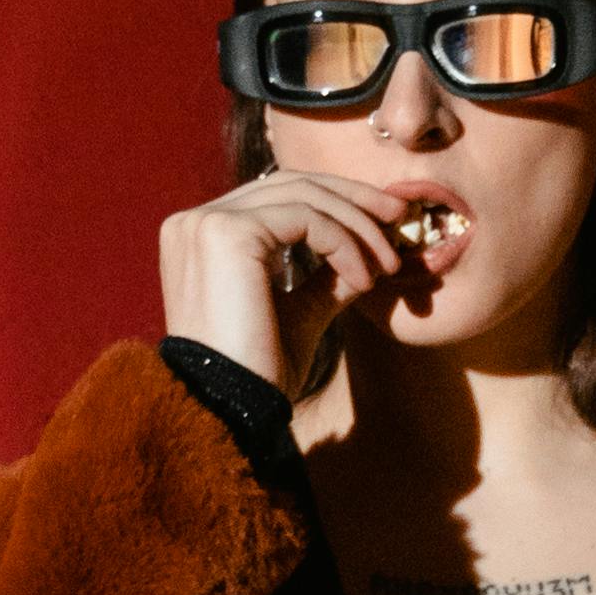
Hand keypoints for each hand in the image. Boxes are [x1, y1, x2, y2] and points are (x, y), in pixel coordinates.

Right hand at [162, 166, 418, 389]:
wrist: (229, 410)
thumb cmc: (258, 374)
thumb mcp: (300, 314)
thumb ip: (327, 278)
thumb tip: (370, 254)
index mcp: (203, 238)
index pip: (277, 197)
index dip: (334, 202)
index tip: (382, 221)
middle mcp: (195, 222)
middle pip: (291, 184)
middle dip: (353, 198)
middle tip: (400, 215)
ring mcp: (206, 223)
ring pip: (303, 196)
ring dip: (357, 226)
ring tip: (388, 264)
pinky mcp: (226, 232)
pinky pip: (306, 218)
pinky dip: (344, 242)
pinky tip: (363, 279)